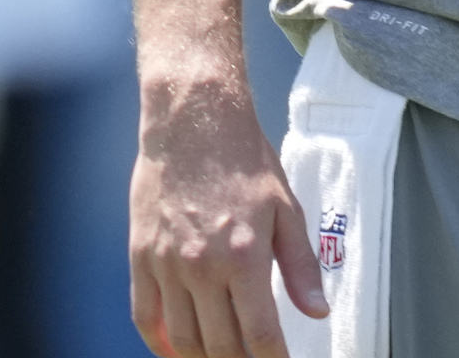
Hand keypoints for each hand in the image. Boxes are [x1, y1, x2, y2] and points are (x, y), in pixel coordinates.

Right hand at [130, 83, 325, 356]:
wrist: (194, 123)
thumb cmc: (245, 162)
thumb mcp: (286, 209)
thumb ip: (301, 266)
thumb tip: (317, 311)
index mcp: (243, 257)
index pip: (259, 333)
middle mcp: (201, 268)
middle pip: (219, 344)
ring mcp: (166, 265)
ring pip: (182, 339)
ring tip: (222, 357)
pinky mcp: (140, 258)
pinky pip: (145, 317)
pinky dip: (160, 342)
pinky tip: (177, 349)